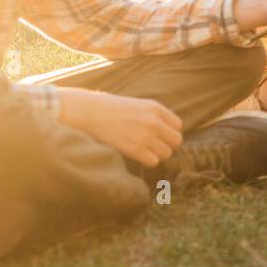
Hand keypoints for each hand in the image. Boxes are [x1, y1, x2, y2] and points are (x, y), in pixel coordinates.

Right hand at [58, 87, 182, 168]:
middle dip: (167, 145)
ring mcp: (145, 135)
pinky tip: (137, 155)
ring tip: (144, 151)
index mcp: (155, 108)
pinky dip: (147, 161)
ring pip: (167, 153)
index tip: (159, 135)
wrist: (88, 112)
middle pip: (176, 141)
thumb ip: (152, 116)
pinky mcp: (134, 148)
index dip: (169, 132)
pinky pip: (153, 161)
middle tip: (154, 146)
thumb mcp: (136, 104)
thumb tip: (164, 132)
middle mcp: (154, 121)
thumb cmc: (109, 108)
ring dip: (157, 154)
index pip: (178, 126)